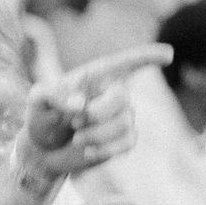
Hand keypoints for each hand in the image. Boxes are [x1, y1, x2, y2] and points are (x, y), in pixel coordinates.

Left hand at [18, 43, 172, 190]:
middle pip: (122, 97)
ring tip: (76, 136)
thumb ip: (52, 95)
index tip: (168, 54)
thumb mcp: (37, 102)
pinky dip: (104, 148)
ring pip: (124, 123)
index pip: (125, 64)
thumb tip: (80, 103)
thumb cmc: (41, 118)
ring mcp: (120, 116)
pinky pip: (127, 142)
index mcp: (94, 78)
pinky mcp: (123, 139)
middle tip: (73, 122)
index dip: (147, 57)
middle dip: (98, 112)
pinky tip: (86, 150)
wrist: (43, 149)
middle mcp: (112, 94)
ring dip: (96, 134)